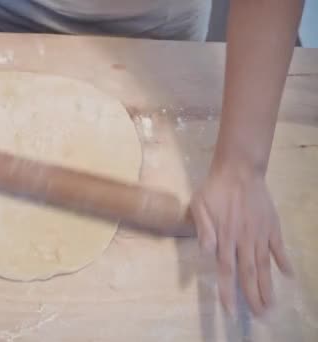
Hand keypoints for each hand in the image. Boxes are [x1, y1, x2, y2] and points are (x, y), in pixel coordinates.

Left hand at [191, 163, 292, 316]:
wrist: (239, 170)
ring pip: (265, 265)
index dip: (228, 291)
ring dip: (268, 286)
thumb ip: (203, 230)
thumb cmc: (214, 189)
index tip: (231, 310)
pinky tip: (288, 276)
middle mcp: (244, 240)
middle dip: (253, 296)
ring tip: (271, 305)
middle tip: (260, 315)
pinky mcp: (272, 226)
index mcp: (225, 237)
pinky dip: (284, 261)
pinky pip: (279, 247)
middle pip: (249, 273)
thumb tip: (206, 252)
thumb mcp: (199, 206)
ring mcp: (260, 234)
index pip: (226, 270)